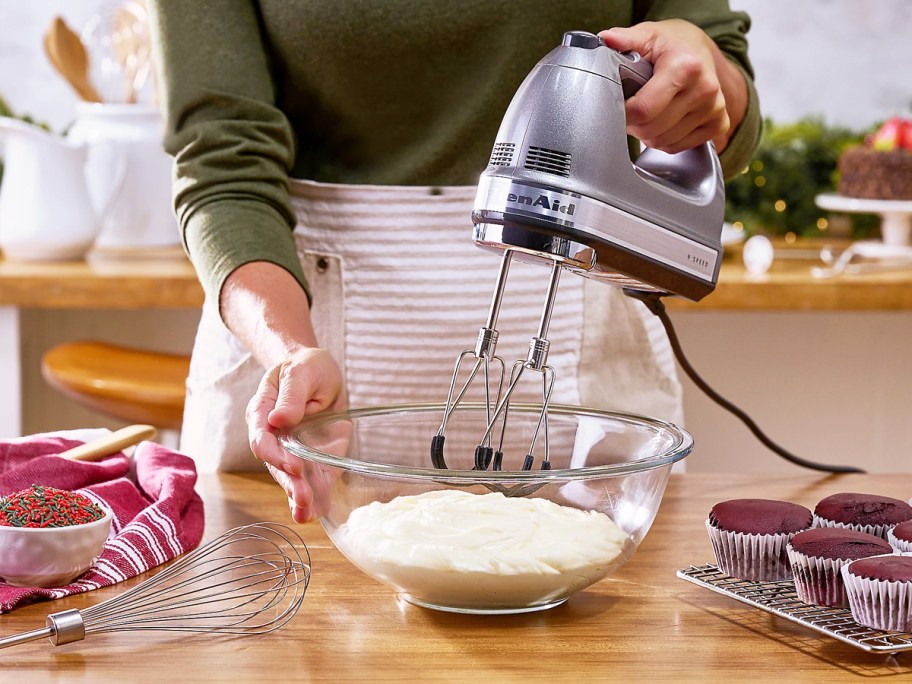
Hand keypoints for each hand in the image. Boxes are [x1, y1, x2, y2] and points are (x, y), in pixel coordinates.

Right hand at [246, 347, 344, 522]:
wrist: (321, 373)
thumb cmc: (307, 367)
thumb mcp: (302, 372)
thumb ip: (291, 395)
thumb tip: (279, 419)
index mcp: (263, 413)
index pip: (262, 440)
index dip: (276, 455)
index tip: (295, 464)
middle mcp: (275, 438)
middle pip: (276, 466)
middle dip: (290, 483)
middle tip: (304, 496)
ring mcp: (293, 451)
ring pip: (291, 479)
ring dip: (299, 498)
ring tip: (307, 514)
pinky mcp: (313, 459)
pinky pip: (313, 481)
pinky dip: (316, 499)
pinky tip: (318, 514)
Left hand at [599, 19, 746, 152]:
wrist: (700, 50)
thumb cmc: (672, 44)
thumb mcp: (648, 35)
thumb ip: (624, 39)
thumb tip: (606, 39)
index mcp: (685, 67)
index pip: (643, 110)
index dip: (623, 112)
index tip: (618, 104)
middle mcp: (704, 89)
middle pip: (651, 130)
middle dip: (634, 124)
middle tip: (633, 108)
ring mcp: (714, 109)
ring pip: (662, 142)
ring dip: (648, 133)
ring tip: (649, 111)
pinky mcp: (718, 124)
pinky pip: (677, 148)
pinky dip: (664, 140)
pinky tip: (664, 120)